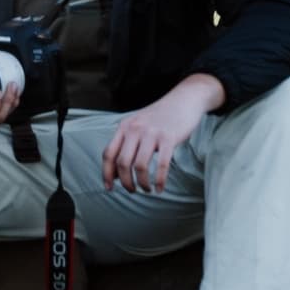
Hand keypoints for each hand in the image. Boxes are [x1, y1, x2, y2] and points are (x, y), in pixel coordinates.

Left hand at [102, 74, 221, 193]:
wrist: (183, 99)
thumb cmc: (160, 117)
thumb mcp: (138, 125)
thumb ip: (126, 144)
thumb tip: (116, 173)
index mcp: (124, 127)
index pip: (108, 154)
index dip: (106, 173)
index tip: (108, 188)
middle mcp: (135, 129)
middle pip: (122, 163)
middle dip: (125, 182)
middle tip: (132, 190)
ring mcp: (151, 133)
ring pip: (139, 166)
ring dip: (142, 183)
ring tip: (147, 189)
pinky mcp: (168, 138)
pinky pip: (161, 165)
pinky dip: (159, 181)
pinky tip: (160, 188)